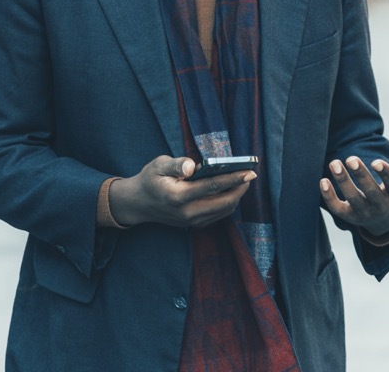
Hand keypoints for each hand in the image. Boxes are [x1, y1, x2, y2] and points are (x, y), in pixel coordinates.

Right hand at [108, 155, 253, 227]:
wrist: (138, 204)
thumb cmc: (150, 179)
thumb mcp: (158, 165)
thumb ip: (176, 164)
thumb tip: (193, 165)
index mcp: (178, 196)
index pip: (213, 186)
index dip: (233, 178)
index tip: (249, 171)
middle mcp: (187, 213)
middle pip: (224, 202)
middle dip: (240, 188)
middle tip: (251, 174)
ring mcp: (191, 221)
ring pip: (224, 210)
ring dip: (236, 196)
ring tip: (243, 180)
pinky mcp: (194, 225)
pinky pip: (218, 215)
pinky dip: (228, 203)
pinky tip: (231, 190)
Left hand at [319, 145, 388, 237]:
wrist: (387, 221)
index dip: (385, 174)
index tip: (376, 161)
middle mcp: (382, 207)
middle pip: (371, 193)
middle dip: (361, 176)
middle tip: (351, 158)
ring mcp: (365, 214)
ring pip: (353, 200)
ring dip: (343, 182)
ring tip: (334, 163)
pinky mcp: (350, 217)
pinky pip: (338, 209)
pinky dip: (329, 197)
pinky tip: (323, 180)